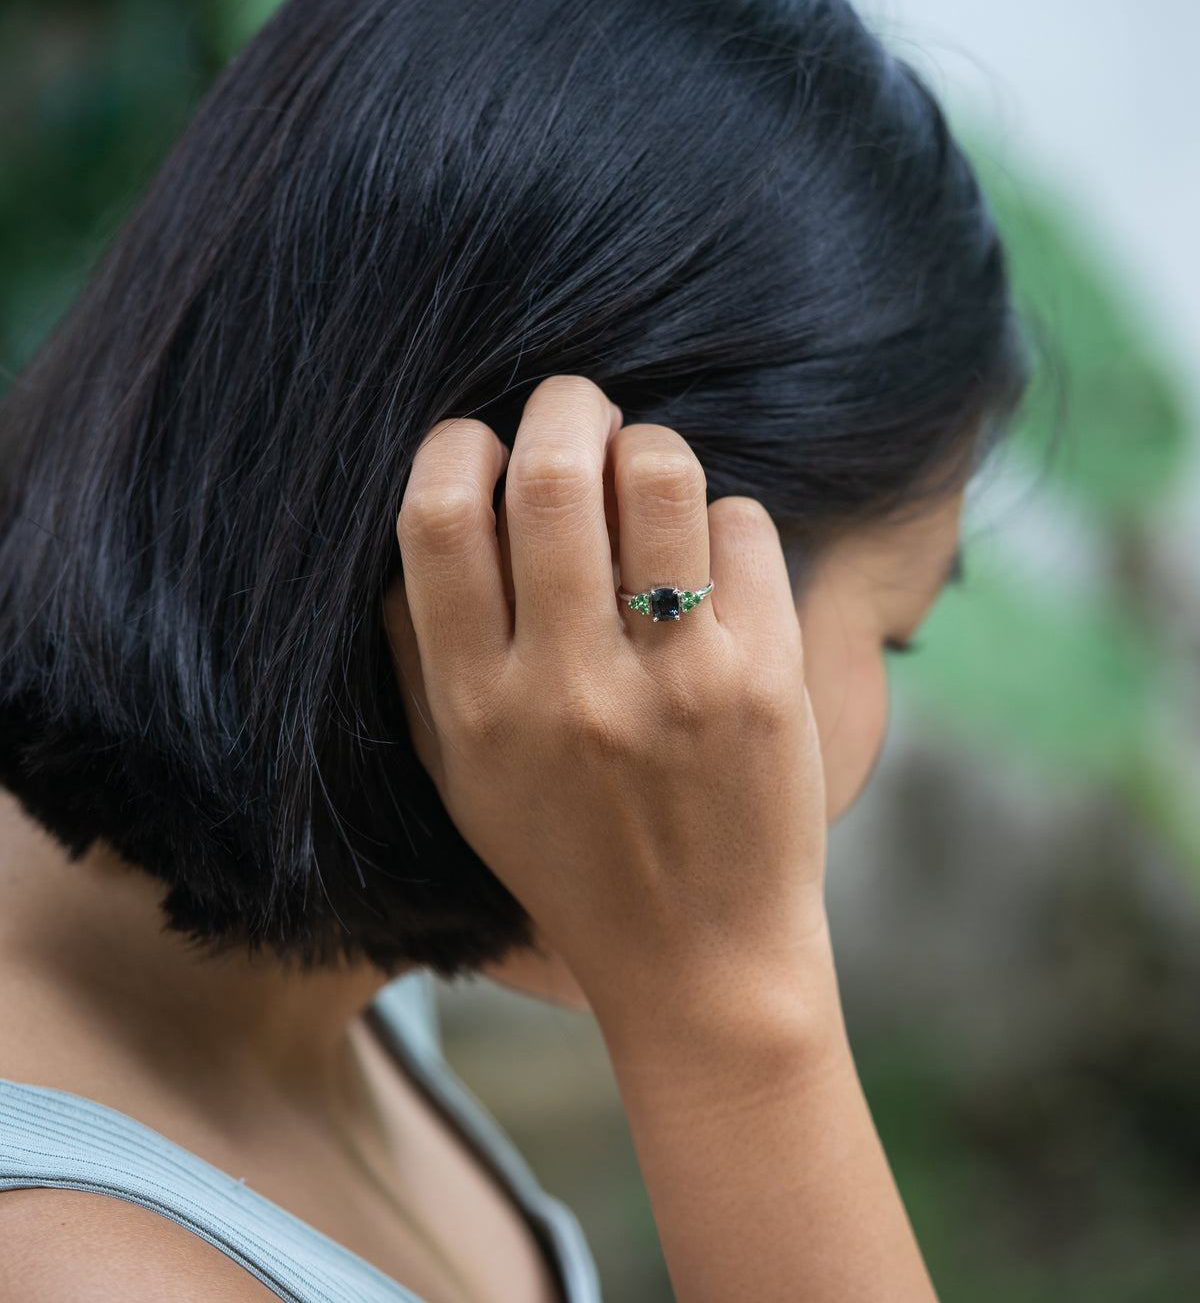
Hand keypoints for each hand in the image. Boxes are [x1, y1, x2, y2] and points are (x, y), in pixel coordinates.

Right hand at [384, 375, 827, 1022]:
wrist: (699, 964)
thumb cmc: (568, 857)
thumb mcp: (461, 775)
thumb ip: (419, 654)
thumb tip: (431, 513)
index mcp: (477, 706)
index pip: (441, 520)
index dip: (457, 447)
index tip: (482, 445)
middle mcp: (571, 689)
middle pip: (556, 475)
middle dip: (564, 405)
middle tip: (576, 405)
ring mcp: (678, 684)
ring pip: (662, 477)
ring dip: (648, 444)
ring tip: (645, 467)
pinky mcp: (766, 681)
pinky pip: (745, 529)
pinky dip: (724, 519)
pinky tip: (711, 560)